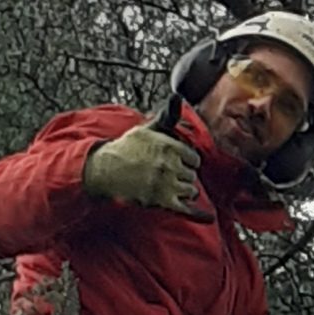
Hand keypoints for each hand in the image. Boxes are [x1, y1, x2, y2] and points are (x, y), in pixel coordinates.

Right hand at [83, 125, 200, 212]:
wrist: (105, 170)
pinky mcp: (161, 201)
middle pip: (192, 175)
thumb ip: (167, 116)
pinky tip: (209, 218)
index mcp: (170, 146)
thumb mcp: (147, 129)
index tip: (175, 163)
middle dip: (183, 176)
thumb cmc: (127, 148)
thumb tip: (177, 96)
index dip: (186, 162)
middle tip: (166, 176)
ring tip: (167, 188)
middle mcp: (170, 165)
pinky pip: (186, 209)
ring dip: (182, 191)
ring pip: (190, 191)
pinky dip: (198, 214)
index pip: (194, 159)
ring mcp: (167, 184)